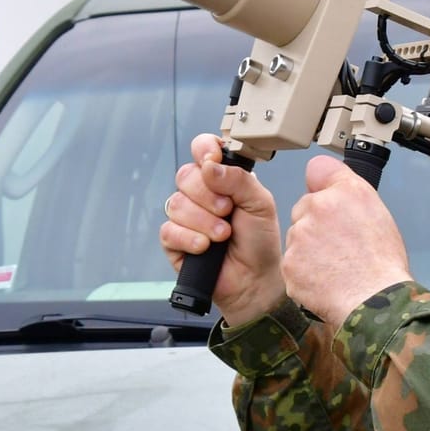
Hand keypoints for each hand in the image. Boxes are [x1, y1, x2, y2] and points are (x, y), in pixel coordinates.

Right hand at [159, 133, 285, 325]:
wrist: (254, 280)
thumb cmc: (260, 242)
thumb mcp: (260, 204)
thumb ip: (239, 180)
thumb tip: (210, 165)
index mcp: (222, 179)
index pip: (202, 150)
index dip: (204, 151)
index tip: (213, 161)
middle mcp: (201, 194)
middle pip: (186, 176)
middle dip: (208, 196)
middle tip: (228, 211)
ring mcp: (185, 217)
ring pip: (177, 203)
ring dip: (204, 222)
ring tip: (223, 235)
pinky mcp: (174, 241)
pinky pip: (169, 230)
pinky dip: (190, 238)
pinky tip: (205, 247)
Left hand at [284, 155, 412, 330]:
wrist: (374, 299)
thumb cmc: (382, 263)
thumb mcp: (378, 212)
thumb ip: (348, 188)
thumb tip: (324, 175)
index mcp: (345, 192)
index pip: (318, 170)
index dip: (323, 188)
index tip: (325, 198)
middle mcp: (318, 207)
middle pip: (304, 209)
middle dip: (315, 224)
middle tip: (339, 245)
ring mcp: (300, 236)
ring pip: (297, 237)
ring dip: (309, 249)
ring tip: (336, 265)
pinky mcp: (290, 263)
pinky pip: (293, 264)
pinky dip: (305, 273)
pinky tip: (326, 279)